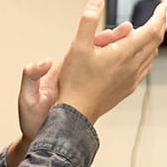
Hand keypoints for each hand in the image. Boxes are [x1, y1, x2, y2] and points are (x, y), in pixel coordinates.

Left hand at [9, 18, 135, 166]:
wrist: (39, 136)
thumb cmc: (32, 119)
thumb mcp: (27, 97)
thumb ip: (32, 76)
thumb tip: (45, 61)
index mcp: (61, 72)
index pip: (82, 49)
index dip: (97, 40)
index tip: (110, 34)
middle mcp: (74, 76)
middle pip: (99, 53)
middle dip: (116, 41)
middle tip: (130, 31)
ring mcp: (84, 85)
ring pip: (107, 66)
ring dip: (122, 55)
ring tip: (138, 46)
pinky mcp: (90, 96)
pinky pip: (109, 80)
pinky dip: (122, 72)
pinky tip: (133, 69)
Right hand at [56, 0, 165, 123]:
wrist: (77, 112)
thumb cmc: (76, 80)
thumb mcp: (78, 46)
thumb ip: (88, 21)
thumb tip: (97, 1)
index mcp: (125, 53)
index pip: (152, 30)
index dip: (159, 16)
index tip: (162, 6)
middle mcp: (133, 66)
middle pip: (156, 41)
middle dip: (159, 25)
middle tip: (158, 15)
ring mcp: (133, 78)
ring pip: (151, 55)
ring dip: (152, 41)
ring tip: (146, 31)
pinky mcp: (129, 88)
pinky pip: (145, 68)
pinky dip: (146, 55)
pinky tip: (138, 54)